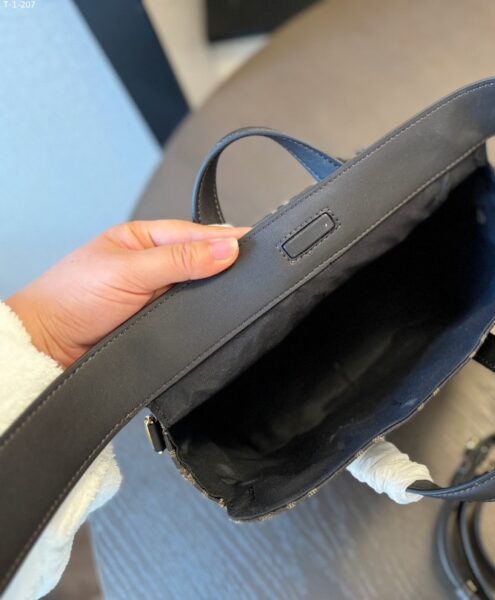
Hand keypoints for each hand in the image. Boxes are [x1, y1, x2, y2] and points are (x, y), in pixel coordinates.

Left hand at [6, 220, 249, 367]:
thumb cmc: (72, 298)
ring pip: (203, 290)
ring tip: (249, 294)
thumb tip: (226, 249)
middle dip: (229, 266)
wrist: (47, 347)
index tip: (259, 244)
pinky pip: (194, 316)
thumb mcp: (129, 271)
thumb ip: (180, 260)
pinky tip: (223, 318)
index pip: (198, 234)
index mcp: (145, 238)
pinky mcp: (162, 323)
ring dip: (219, 294)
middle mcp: (156, 264)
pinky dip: (208, 317)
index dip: (228, 240)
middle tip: (261, 272)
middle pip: (205, 261)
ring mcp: (160, 295)